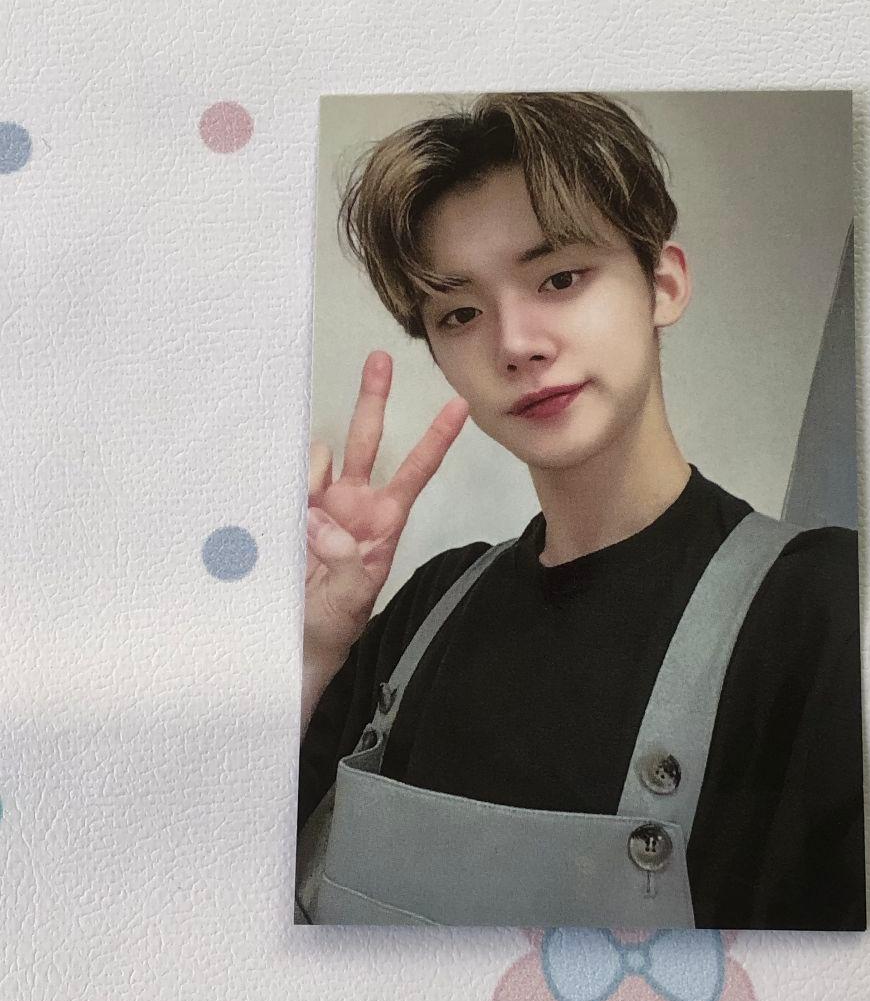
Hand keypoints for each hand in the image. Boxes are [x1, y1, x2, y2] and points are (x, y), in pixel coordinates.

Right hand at [304, 350, 469, 669]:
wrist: (293, 641)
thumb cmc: (333, 624)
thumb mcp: (352, 599)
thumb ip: (345, 560)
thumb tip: (320, 518)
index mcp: (382, 521)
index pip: (416, 471)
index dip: (436, 439)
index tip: (459, 405)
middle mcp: (353, 504)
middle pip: (367, 440)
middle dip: (373, 399)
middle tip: (380, 359)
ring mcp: (318, 504)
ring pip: (319, 455)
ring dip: (311, 464)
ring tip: (303, 516)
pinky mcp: (285, 510)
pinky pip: (286, 479)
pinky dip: (282, 479)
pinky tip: (278, 505)